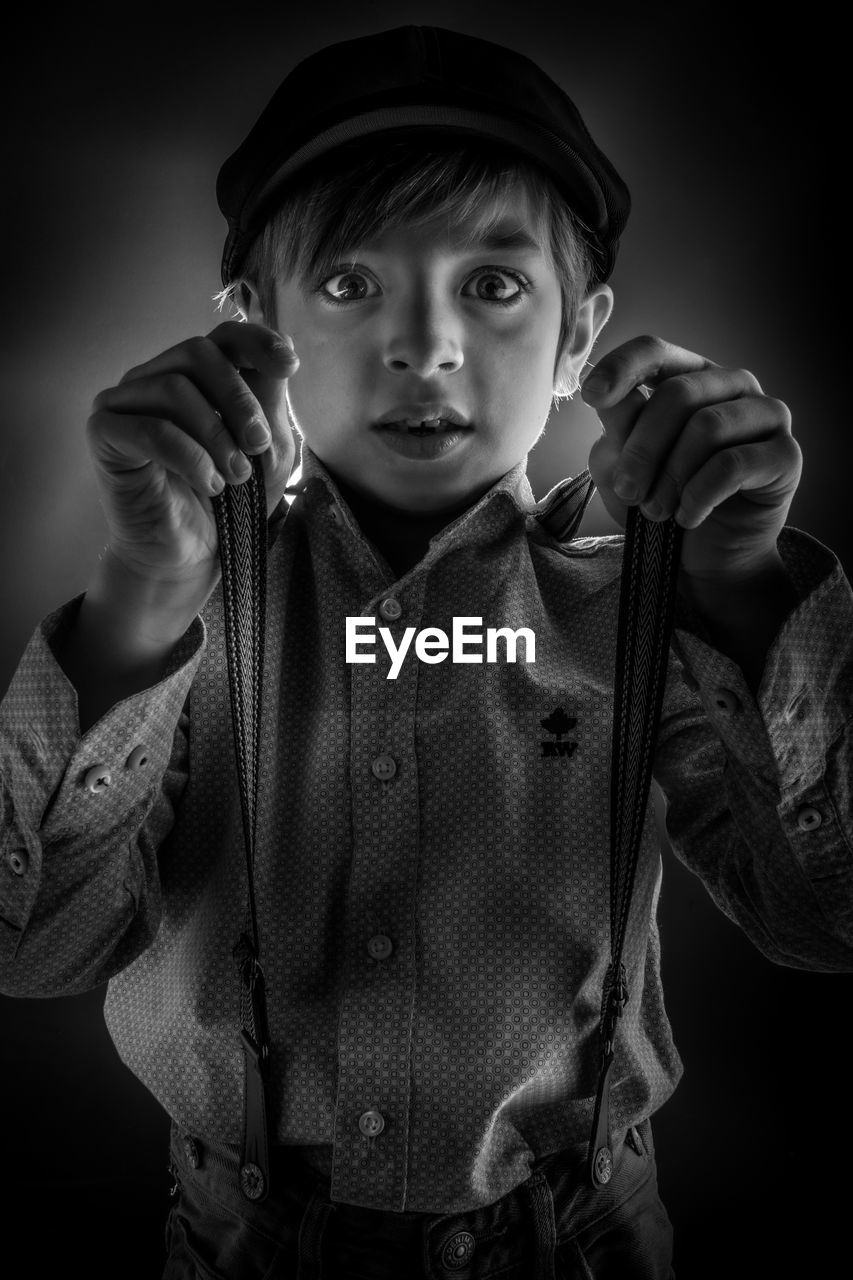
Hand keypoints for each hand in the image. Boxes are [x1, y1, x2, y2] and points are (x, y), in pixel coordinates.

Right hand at [87, 321, 298, 586]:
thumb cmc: (231, 502)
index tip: (289, 365)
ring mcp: (125, 402)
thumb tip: (280, 352)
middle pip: (197, 353)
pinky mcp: (104, 432)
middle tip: (258, 445)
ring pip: (172, 388)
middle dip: (237, 398)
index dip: (257, 341)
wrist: (191, 555)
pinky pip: (148, 428)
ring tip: (235, 477)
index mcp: (197, 377)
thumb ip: (270, 402)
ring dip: (215, 434)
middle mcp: (156, 378)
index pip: (223, 336)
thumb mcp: (268, 451)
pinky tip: (208, 484)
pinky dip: (187, 456)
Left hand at [582, 336, 802, 581]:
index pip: (655, 351)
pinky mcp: (786, 454)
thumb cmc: (661, 502)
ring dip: (671, 477)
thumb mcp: (621, 466)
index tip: (591, 396)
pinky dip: (699, 496)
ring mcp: (765, 414)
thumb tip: (608, 398)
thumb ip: (617, 428)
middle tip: (628, 492)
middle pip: (678, 395)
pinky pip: (733, 464)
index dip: (621, 367)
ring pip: (707, 427)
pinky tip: (688, 517)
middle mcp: (731, 385)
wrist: (704, 558)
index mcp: (688, 377)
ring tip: (656, 511)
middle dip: (642, 449)